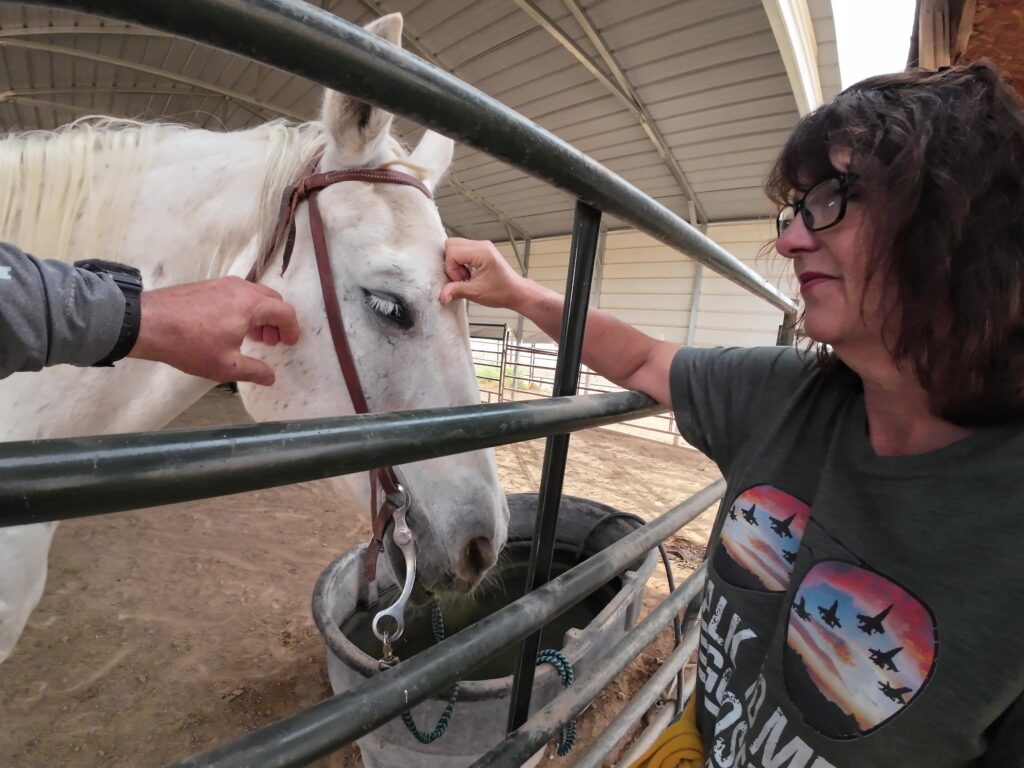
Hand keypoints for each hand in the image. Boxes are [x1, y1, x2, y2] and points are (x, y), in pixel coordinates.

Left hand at [129, 276, 299, 385]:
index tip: (290, 343)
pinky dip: (245, 308)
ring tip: (253, 337)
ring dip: (261, 314)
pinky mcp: (208, 285)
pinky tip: (231, 327)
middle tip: (271, 342)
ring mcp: (223, 283)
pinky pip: (237, 294)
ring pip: (254, 295)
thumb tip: (271, 377)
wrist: (149, 323)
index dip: (292, 329)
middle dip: (277, 321)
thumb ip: (255, 371)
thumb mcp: (226, 366)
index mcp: (251, 305)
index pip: (285, 312)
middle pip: (272, 300)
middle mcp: (241, 288)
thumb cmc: (191, 345)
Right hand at [439, 238, 530, 309]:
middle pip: (451, 244)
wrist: (516, 292)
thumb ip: (456, 291)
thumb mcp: (476, 293)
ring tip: (466, 276)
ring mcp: (482, 246)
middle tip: (462, 277)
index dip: (452, 269)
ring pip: (455, 246)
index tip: (461, 281)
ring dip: (456, 263)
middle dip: (451, 263)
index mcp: (482, 252)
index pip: (452, 251)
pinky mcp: (482, 250)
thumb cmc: (502, 292)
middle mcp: (482, 244)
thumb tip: (441, 296)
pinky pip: (462, 249)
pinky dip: (461, 262)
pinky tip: (469, 273)